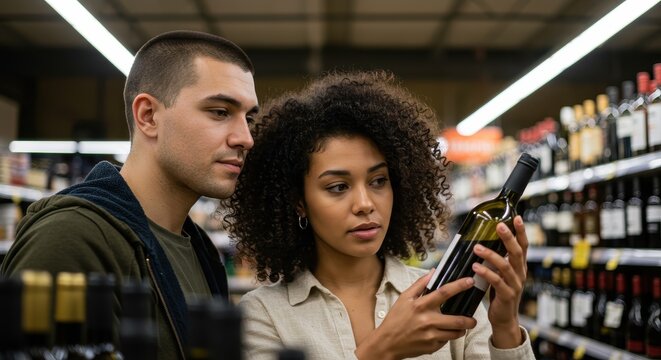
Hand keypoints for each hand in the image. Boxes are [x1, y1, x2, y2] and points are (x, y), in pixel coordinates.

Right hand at [355, 271, 477, 359]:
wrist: (387, 343)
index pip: (444, 292)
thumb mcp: (404, 298)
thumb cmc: (395, 319)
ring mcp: (431, 335)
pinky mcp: (432, 347)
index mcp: (421, 305)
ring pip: (455, 333)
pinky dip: (446, 337)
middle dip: (469, 320)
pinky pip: (445, 341)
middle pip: (457, 320)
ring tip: (461, 327)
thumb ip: (420, 284)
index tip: (470, 282)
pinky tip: (441, 334)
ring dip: (461, 330)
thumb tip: (433, 272)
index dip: (459, 286)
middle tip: (472, 319)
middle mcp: (428, 320)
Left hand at [472, 215, 526, 347]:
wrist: (504, 319)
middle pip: (516, 252)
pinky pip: (496, 282)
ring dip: (490, 255)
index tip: (516, 217)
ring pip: (505, 266)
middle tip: (499, 226)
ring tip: (476, 248)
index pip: (523, 245)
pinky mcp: (507, 295)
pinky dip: (486, 273)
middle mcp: (520, 273)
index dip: (521, 232)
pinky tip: (475, 267)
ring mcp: (515, 285)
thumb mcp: (501, 273)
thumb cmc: (500, 292)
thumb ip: (497, 259)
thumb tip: (482, 241)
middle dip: (508, 238)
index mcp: (519, 266)